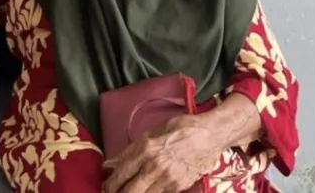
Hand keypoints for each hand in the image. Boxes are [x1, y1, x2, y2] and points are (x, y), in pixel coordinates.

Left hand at [102, 115, 222, 192]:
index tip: (105, 186)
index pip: (122, 172)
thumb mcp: (152, 132)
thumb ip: (131, 150)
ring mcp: (168, 179)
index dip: (110, 183)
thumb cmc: (180, 128)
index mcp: (146, 148)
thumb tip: (111, 163)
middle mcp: (155, 166)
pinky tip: (146, 190)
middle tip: (112, 192)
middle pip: (130, 191)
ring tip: (128, 191)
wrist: (209, 135)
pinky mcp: (179, 187)